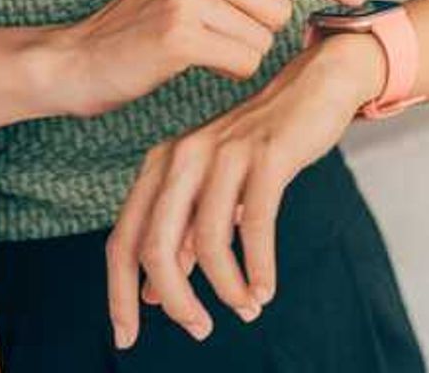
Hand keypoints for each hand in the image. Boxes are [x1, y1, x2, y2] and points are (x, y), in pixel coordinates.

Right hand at [40, 0, 365, 116]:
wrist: (77, 60)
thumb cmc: (136, 31)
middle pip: (278, 9)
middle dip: (256, 34)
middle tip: (209, 39)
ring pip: (262, 39)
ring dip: (237, 55)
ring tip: (192, 50)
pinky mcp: (182, 33)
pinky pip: (243, 61)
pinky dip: (224, 71)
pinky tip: (187, 64)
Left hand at [104, 32, 386, 347]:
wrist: (310, 90)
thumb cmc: (258, 147)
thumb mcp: (211, 191)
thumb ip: (180, 237)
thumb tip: (152, 295)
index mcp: (159, 166)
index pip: (123, 240)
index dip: (118, 294)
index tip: (126, 338)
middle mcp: (182, 158)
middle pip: (156, 246)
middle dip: (175, 300)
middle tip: (199, 330)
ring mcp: (223, 155)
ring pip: (207, 241)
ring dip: (226, 287)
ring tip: (246, 308)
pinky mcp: (266, 156)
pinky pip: (256, 225)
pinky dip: (259, 267)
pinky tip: (265, 290)